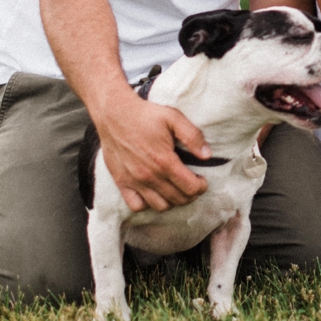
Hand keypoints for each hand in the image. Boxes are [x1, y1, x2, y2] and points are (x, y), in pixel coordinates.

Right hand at [93, 90, 210, 211]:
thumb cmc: (145, 115)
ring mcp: (134, 181)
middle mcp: (149, 175)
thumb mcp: (174, 118)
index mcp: (164, 161)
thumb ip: (193, 136)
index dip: (201, 187)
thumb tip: (206, 155)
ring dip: (172, 201)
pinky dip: (147, 204)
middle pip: (178, 199)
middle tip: (192, 184)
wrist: (114, 114)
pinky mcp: (121, 182)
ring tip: (175, 189)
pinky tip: (153, 193)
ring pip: (160, 206)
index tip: (202, 180)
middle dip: (190, 194)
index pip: (190, 187)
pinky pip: (136, 206)